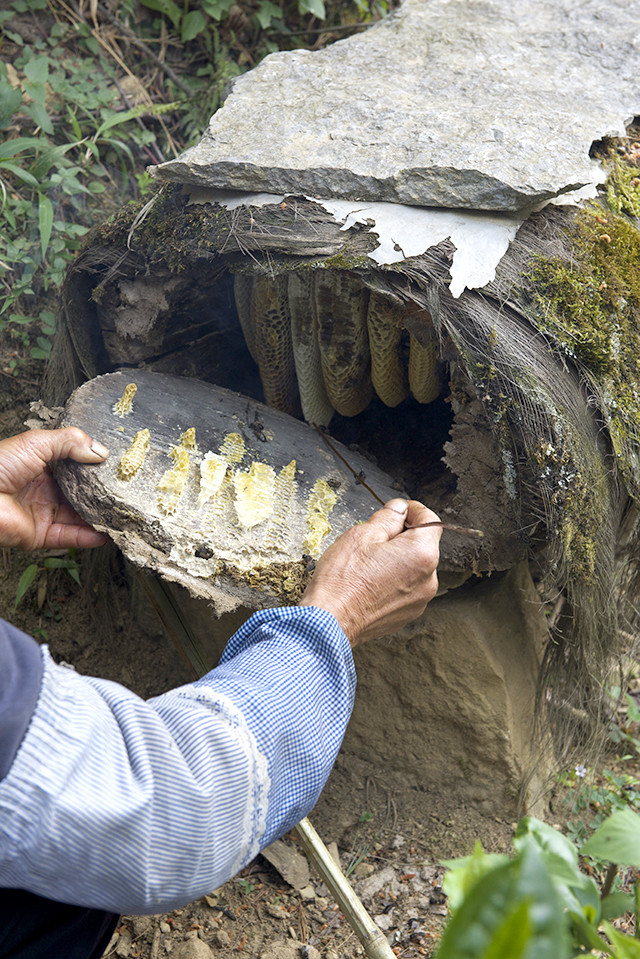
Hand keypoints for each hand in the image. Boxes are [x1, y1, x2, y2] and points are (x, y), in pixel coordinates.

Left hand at [0, 428, 109, 549]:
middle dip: (100, 495)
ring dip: (99, 518)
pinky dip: (88, 537)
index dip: (93, 468)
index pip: (75, 468)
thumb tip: (100, 451)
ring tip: (120, 515)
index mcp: (41, 466)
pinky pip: (69, 537)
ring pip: (78, 518)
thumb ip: (71, 442)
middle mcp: (44, 490)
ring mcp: (43, 513)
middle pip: (80, 494)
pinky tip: (105, 533)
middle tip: (122, 492)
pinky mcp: (40, 535)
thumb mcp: (37, 442)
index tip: (114, 468)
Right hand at [299, 498, 440, 646]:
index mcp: (422, 554)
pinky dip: (393, 581)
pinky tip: (369, 582)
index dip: (412, 511)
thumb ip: (388, 517)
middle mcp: (428, 579)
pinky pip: (406, 588)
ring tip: (368, 565)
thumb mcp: (362, 534)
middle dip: (402, 537)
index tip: (397, 511)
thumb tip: (398, 509)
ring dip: (397, 560)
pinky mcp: (408, 614)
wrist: (329, 622)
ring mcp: (420, 600)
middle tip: (373, 539)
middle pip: (422, 545)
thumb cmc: (343, 580)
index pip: (430, 520)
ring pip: (414, 568)